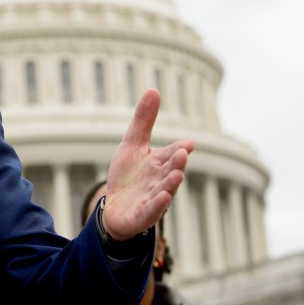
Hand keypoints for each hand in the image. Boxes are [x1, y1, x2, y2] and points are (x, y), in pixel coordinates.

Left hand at [103, 89, 193, 240]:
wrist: (115, 208)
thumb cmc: (128, 176)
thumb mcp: (131, 145)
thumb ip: (143, 121)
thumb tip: (154, 90)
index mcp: (160, 163)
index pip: (172, 153)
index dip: (179, 148)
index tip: (188, 143)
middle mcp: (160, 180)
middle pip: (170, 170)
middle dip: (176, 163)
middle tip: (182, 154)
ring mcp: (153, 198)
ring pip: (164, 190)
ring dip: (171, 183)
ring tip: (177, 175)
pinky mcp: (143, 214)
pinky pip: (152, 210)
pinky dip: (158, 204)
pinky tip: (163, 197)